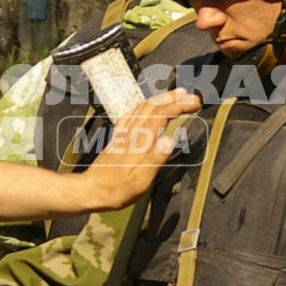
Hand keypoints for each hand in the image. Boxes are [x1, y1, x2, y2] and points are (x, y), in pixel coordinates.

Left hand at [75, 89, 199, 210]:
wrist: (89, 191)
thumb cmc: (117, 190)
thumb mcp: (140, 182)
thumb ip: (155, 160)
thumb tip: (170, 139)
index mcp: (140, 143)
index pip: (161, 115)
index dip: (179, 105)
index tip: (195, 103)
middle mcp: (131, 133)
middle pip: (152, 107)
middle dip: (173, 98)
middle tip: (191, 95)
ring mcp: (122, 134)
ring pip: (141, 107)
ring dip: (160, 98)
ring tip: (175, 95)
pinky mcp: (116, 137)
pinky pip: (130, 114)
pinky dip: (143, 105)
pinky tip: (147, 106)